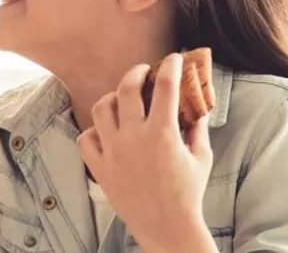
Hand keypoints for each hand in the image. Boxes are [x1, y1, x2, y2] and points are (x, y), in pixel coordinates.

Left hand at [76, 54, 215, 252]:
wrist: (166, 227)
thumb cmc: (187, 193)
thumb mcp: (201, 157)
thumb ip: (198, 127)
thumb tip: (199, 106)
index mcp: (163, 133)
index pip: (166, 86)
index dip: (171, 66)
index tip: (174, 59)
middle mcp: (134, 138)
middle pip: (127, 88)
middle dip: (136, 72)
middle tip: (143, 71)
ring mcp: (113, 152)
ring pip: (101, 109)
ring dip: (112, 98)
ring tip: (122, 99)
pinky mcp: (100, 167)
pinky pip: (86, 138)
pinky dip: (94, 131)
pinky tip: (106, 131)